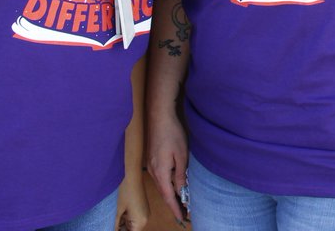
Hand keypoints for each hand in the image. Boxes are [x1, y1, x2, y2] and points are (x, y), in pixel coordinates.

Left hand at [115, 173, 149, 230]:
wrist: (133, 177)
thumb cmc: (126, 193)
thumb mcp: (119, 211)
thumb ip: (117, 224)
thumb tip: (115, 230)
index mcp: (140, 222)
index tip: (114, 229)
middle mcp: (145, 219)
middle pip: (133, 230)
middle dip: (123, 229)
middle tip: (113, 225)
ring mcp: (145, 214)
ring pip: (133, 225)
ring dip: (125, 225)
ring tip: (115, 220)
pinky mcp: (143, 209)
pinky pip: (135, 219)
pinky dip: (127, 219)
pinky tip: (119, 216)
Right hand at [146, 108, 188, 223]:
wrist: (159, 116)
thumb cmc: (172, 133)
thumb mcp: (181, 155)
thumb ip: (180, 174)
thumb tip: (180, 189)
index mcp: (161, 171)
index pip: (168, 196)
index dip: (175, 208)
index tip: (181, 218)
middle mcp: (153, 170)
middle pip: (163, 191)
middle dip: (173, 203)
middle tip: (184, 212)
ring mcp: (150, 164)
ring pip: (161, 183)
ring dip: (170, 193)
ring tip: (181, 200)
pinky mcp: (151, 158)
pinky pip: (159, 175)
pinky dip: (166, 183)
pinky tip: (173, 183)